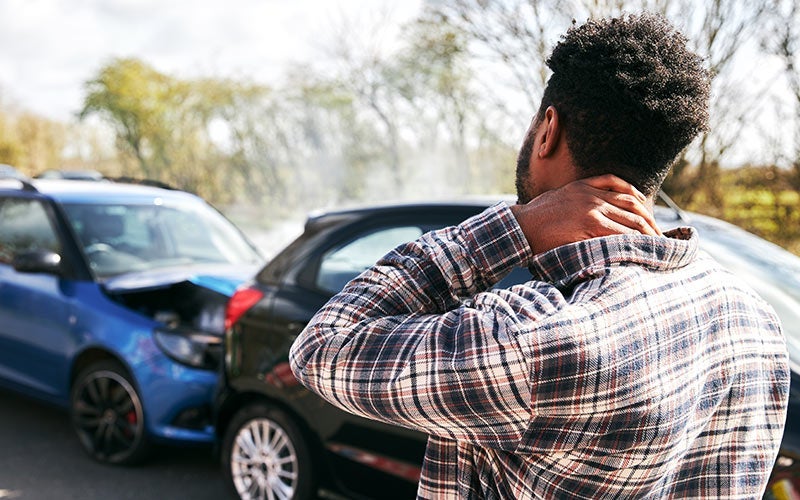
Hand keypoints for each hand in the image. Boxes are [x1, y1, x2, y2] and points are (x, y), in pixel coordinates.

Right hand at [509, 174, 661, 254]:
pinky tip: (640, 247)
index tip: (647, 216)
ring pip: (630, 218)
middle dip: (649, 221)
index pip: (623, 189)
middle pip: (632, 204)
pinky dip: (632, 240)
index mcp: (584, 185)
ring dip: (646, 233)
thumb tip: (590, 213)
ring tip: (655, 245)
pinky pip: (619, 232)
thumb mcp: (557, 199)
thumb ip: (576, 199)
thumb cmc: (534, 218)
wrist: (520, 227)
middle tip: (659, 235)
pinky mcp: (590, 224)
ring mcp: (592, 208)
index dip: (640, 203)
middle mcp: (592, 194)